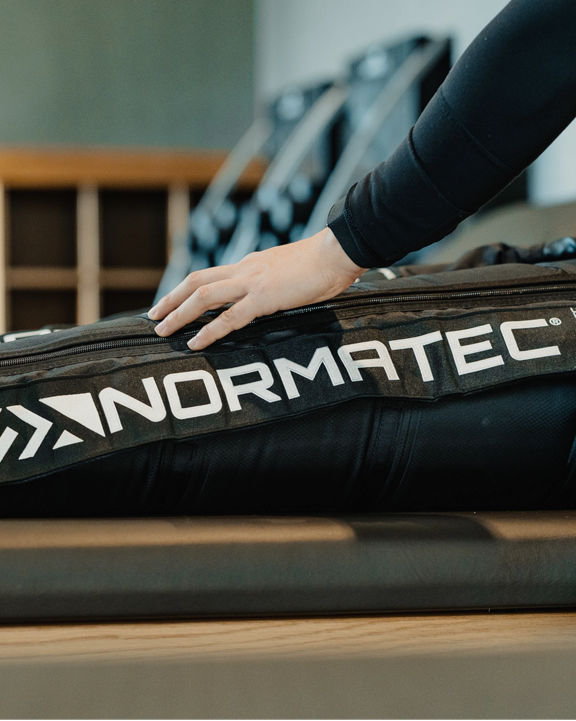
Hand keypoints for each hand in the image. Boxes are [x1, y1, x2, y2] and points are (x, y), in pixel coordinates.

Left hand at [148, 227, 364, 349]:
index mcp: (251, 264)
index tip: (171, 302)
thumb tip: (271, 297)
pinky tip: (194, 342)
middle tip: (153, 317)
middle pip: (196, 282)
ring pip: (203, 296)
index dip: (186, 289)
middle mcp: (245, 270)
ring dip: (179, 313)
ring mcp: (252, 283)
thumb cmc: (323, 264)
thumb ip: (274, 283)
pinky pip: (230, 318)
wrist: (339, 252)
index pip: (211, 276)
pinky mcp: (264, 298)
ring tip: (162, 330)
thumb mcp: (290, 272)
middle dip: (171, 299)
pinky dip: (209, 331)